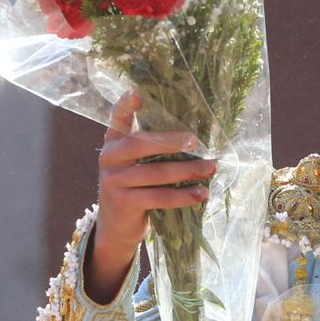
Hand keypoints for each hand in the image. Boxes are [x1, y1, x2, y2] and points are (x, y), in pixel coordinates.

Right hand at [87, 94, 214, 303]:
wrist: (116, 227)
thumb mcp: (135, 165)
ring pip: (157, 172)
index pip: (117, 119)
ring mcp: (114, 181)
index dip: (126, 106)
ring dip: (188, 170)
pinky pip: (159, 197)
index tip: (137, 93)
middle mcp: (109, 158)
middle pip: (142, 144)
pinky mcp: (124, 203)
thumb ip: (150, 149)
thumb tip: (194, 137)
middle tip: (198, 140)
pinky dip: (183, 195)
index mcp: (112, 143)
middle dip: (173, 142)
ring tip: (210, 168)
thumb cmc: (134, 189)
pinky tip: (201, 194)